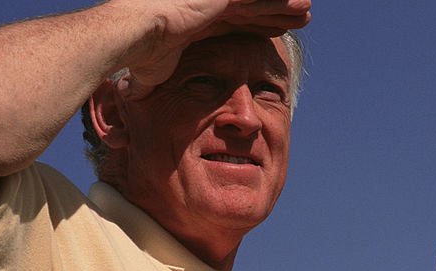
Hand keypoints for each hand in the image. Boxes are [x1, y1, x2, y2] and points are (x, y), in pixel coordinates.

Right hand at [115, 0, 310, 98]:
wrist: (132, 35)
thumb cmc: (138, 54)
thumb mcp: (150, 73)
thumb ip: (147, 82)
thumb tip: (127, 96)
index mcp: (200, 22)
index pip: (236, 22)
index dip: (258, 24)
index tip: (277, 29)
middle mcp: (211, 8)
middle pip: (254, 9)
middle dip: (277, 12)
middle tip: (302, 17)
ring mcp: (217, 0)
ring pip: (261, 2)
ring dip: (285, 6)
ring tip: (308, 10)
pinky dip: (280, 2)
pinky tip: (302, 3)